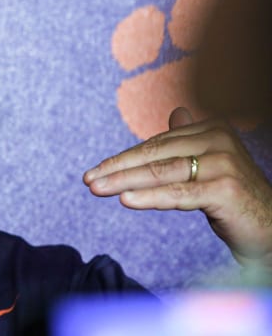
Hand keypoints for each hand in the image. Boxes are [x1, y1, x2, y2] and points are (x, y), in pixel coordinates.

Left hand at [84, 107, 271, 268]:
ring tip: (97, 189)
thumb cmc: (233, 195)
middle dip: (117, 169)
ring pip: (162, 173)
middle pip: (155, 155)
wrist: (270, 227)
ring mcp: (224, 163)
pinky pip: (179, 193)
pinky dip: (149, 196)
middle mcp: (219, 139)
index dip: (124, 158)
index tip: (96, 170)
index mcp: (212, 128)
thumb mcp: (209, 164)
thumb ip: (189, 141)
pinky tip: (125, 200)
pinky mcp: (226, 189)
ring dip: (124, 182)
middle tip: (88, 180)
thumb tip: (176, 113)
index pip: (156, 144)